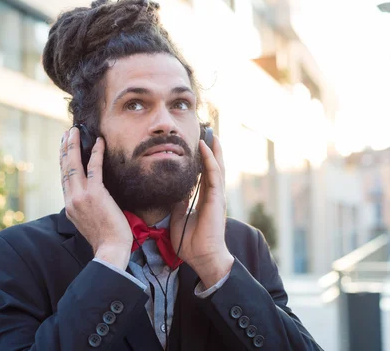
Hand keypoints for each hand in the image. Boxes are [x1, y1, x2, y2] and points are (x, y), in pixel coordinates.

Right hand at [60, 127, 132, 269]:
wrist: (110, 250)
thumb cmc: (105, 238)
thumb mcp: (88, 222)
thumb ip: (85, 207)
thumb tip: (92, 197)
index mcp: (69, 206)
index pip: (64, 178)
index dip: (63, 161)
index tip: (64, 148)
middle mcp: (71, 199)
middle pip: (64, 168)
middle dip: (65, 148)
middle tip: (67, 133)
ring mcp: (81, 196)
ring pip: (74, 165)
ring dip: (74, 145)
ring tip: (75, 131)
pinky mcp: (95, 194)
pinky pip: (94, 168)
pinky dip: (96, 153)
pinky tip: (99, 142)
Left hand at [170, 135, 233, 287]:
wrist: (202, 257)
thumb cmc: (191, 242)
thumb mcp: (179, 216)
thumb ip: (178, 202)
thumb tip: (172, 190)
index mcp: (205, 198)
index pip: (205, 173)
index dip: (203, 159)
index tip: (198, 144)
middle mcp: (214, 194)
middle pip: (214, 166)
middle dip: (212, 149)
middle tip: (208, 131)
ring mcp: (217, 195)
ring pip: (217, 166)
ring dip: (214, 149)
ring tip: (211, 132)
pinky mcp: (217, 198)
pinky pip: (214, 174)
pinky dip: (210, 159)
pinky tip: (206, 146)